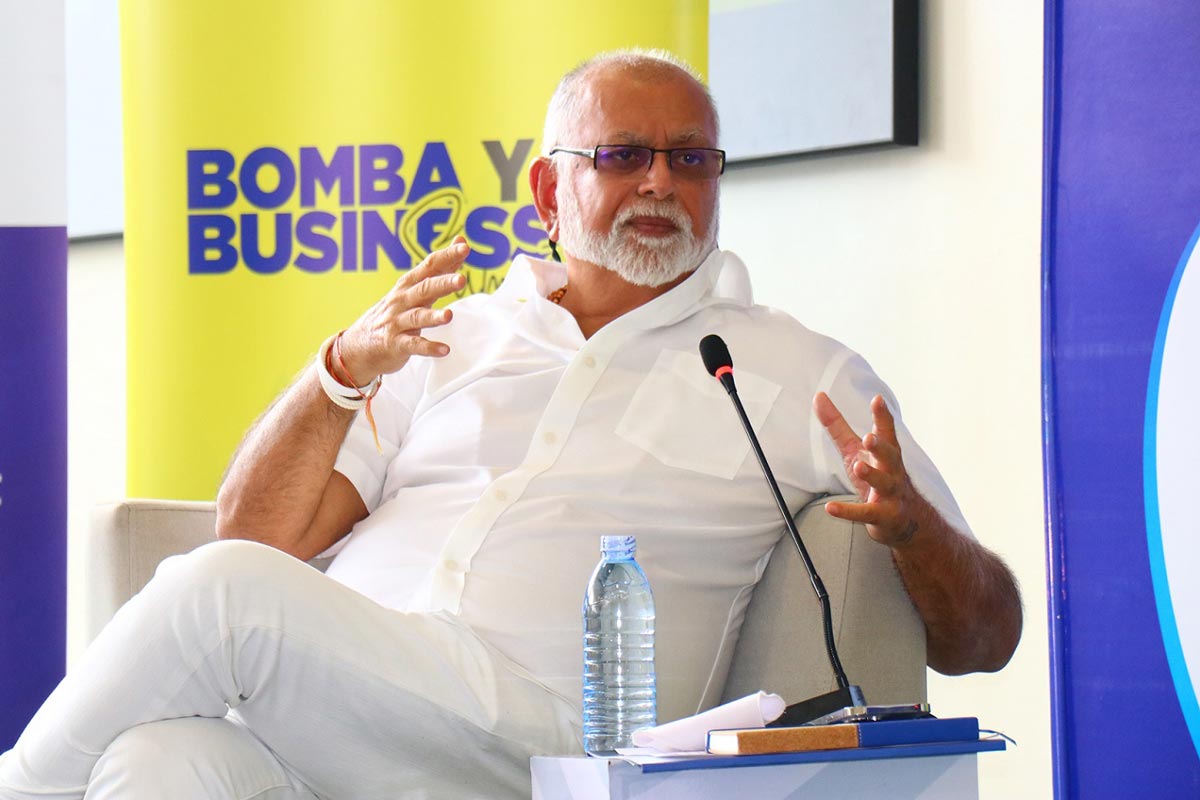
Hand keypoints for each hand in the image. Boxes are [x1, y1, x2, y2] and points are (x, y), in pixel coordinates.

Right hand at [336, 237, 469, 381]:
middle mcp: (402, 301)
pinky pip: (414, 346)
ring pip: (417, 317)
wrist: (359, 346)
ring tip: (448, 315)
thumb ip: (439, 269)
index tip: (464, 247)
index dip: (446, 256)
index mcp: (408, 285)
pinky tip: (444, 350)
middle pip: (424, 289)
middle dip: (442, 283)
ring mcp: (397, 322)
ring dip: (433, 316)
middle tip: (461, 280)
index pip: (429, 266)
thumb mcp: (414, 289)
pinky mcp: (396, 344)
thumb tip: (461, 243)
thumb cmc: (394, 313)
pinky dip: (429, 348)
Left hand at [813, 391, 919, 546]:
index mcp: (887, 453)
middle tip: (870, 437)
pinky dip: (848, 511)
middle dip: (881, 447)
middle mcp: (892, 471)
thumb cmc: (878, 476)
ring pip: (884, 483)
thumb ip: (837, 425)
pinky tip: (830, 508)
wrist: (906, 520)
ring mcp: (890, 494)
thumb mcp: (855, 450)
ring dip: (872, 475)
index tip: (877, 399)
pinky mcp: (883, 516)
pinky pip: (865, 513)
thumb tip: (818, 396)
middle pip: (890, 456)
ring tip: (858, 467)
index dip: (882, 416)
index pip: (886, 432)